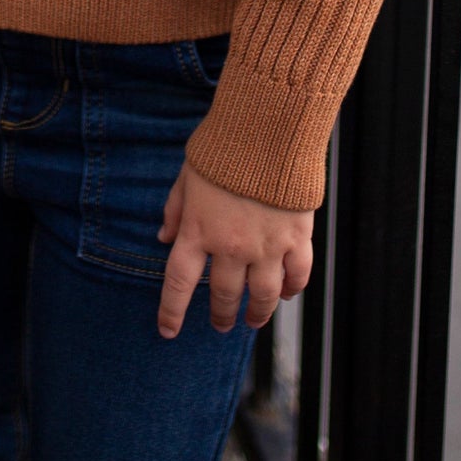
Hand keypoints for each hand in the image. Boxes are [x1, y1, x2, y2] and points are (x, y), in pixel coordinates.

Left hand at [157, 163, 312, 339]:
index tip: (168, 330)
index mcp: (198, 230)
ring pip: (261, 295)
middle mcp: (231, 246)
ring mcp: (266, 245)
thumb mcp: (188, 175)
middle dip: (220, 314)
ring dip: (256, 313)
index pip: (178, 283)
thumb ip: (175, 210)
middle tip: (221, 324)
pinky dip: (292, 289)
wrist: (269, 130)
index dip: (171, 311)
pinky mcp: (297, 238)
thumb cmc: (225, 147)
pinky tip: (286, 294)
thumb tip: (164, 238)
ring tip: (253, 321)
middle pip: (223, 295)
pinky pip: (297, 275)